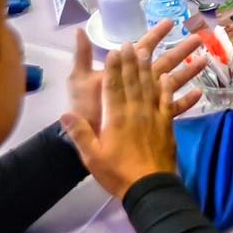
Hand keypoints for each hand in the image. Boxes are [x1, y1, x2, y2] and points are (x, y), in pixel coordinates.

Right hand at [59, 38, 201, 199]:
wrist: (150, 189)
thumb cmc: (118, 174)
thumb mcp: (92, 157)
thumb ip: (80, 134)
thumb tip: (64, 114)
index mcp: (115, 118)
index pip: (113, 87)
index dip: (113, 68)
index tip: (114, 51)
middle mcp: (135, 112)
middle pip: (132, 81)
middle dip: (130, 61)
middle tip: (130, 43)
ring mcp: (153, 117)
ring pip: (150, 87)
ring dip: (147, 68)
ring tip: (147, 52)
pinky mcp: (167, 126)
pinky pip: (168, 103)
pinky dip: (166, 89)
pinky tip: (166, 78)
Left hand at [66, 21, 206, 131]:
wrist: (88, 139)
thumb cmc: (84, 110)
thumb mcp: (79, 80)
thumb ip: (82, 56)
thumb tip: (79, 29)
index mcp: (125, 72)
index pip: (143, 48)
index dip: (156, 34)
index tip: (171, 22)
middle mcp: (138, 84)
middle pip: (164, 62)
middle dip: (181, 49)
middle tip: (198, 38)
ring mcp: (147, 100)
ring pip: (173, 82)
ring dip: (189, 71)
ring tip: (206, 60)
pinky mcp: (152, 118)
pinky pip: (173, 108)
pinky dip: (186, 101)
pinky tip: (200, 93)